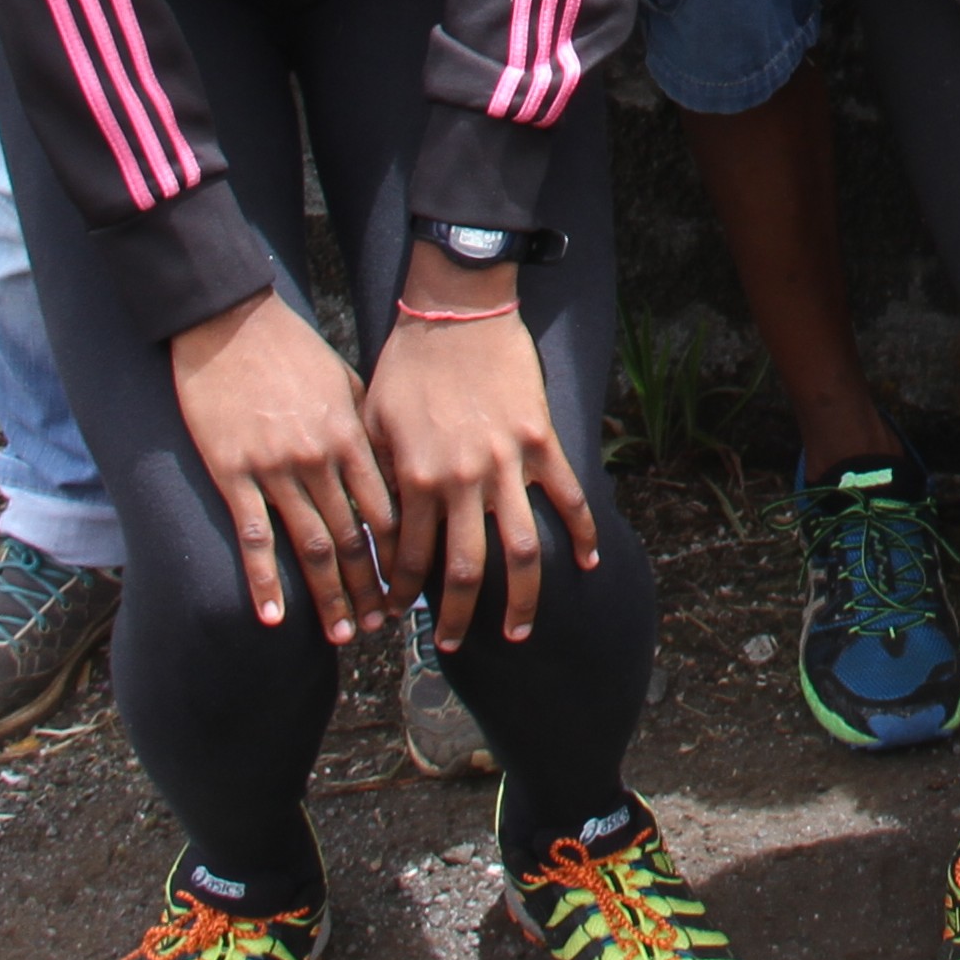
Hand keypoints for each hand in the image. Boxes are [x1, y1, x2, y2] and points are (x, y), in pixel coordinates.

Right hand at [168, 288, 396, 640]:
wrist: (231, 323)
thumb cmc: (291, 350)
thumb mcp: (345, 383)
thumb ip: (366, 430)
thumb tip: (393, 468)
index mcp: (352, 436)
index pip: (387, 509)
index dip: (400, 554)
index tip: (411, 587)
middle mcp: (321, 458)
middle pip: (354, 537)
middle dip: (371, 587)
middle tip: (384, 627)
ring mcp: (277, 468)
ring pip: (311, 546)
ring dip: (330, 595)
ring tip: (344, 634)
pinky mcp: (233, 473)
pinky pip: (253, 536)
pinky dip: (264, 580)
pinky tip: (273, 617)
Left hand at [363, 243, 600, 647]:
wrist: (457, 312)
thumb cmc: (406, 364)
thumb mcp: (373, 422)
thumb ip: (378, 478)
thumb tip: (372, 530)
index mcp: (416, 478)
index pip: (407, 558)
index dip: (399, 596)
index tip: (394, 620)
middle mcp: (462, 481)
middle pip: (465, 571)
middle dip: (457, 619)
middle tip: (452, 647)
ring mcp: (507, 464)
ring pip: (521, 549)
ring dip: (522, 598)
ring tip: (520, 631)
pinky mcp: (541, 442)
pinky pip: (567, 497)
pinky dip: (582, 533)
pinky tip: (588, 564)